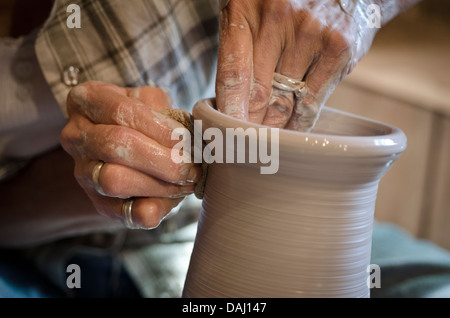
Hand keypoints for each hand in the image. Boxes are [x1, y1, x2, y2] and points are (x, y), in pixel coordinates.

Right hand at [60, 81, 200, 228]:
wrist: (130, 148)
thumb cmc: (145, 121)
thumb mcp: (155, 104)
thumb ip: (167, 115)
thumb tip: (185, 139)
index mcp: (86, 100)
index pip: (122, 111)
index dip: (160, 128)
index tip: (186, 140)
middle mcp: (75, 135)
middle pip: (116, 145)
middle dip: (162, 159)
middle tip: (191, 165)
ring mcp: (82, 172)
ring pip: (113, 180)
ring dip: (159, 184)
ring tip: (185, 181)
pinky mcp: (97, 203)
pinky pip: (123, 211)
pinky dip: (151, 209)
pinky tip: (170, 199)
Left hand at [215, 0, 377, 130]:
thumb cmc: (285, 2)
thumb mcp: (250, 13)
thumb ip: (238, 51)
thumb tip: (233, 107)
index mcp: (245, 7)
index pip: (233, 74)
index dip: (229, 112)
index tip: (226, 137)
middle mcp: (278, 17)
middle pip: (259, 93)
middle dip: (251, 125)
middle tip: (247, 144)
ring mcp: (312, 33)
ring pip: (285, 102)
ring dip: (275, 126)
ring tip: (269, 136)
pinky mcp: (339, 49)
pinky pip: (311, 102)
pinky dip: (299, 121)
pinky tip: (291, 127)